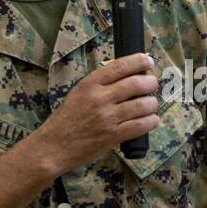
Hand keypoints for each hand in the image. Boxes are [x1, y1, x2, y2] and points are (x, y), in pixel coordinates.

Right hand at [37, 52, 160, 174]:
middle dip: (151, 82)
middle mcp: (100, 98)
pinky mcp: (113, 136)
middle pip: (136, 84)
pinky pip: (141, 125)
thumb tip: (127, 76)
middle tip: (153, 84)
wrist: (53, 146)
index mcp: (90, 84)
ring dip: (153, 103)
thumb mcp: (78, 93)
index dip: (139, 61)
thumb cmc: (66, 119)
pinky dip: (151, 121)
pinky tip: (151, 119)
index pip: (120, 66)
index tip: (148, 61)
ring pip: (142, 105)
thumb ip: (100, 84)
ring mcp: (107, 118)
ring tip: (151, 104)